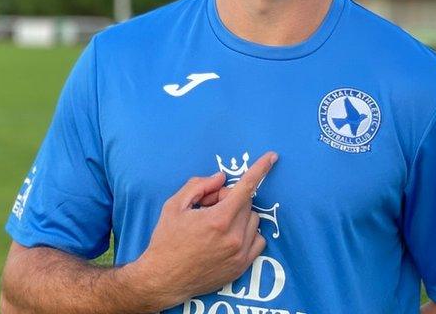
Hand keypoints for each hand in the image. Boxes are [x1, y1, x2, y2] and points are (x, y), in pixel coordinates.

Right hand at [134, 151, 277, 306]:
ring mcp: (240, 253)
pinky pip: (258, 240)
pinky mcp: (242, 266)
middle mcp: (234, 237)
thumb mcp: (174, 206)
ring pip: (254, 220)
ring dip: (240, 216)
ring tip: (217, 225)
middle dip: (230, 199)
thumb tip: (220, 178)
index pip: (246, 187)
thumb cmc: (166, 240)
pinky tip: (228, 237)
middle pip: (246, 203)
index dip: (260, 169)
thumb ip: (198, 186)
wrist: (163, 279)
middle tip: (209, 207)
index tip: (272, 156)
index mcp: (218, 219)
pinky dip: (247, 233)